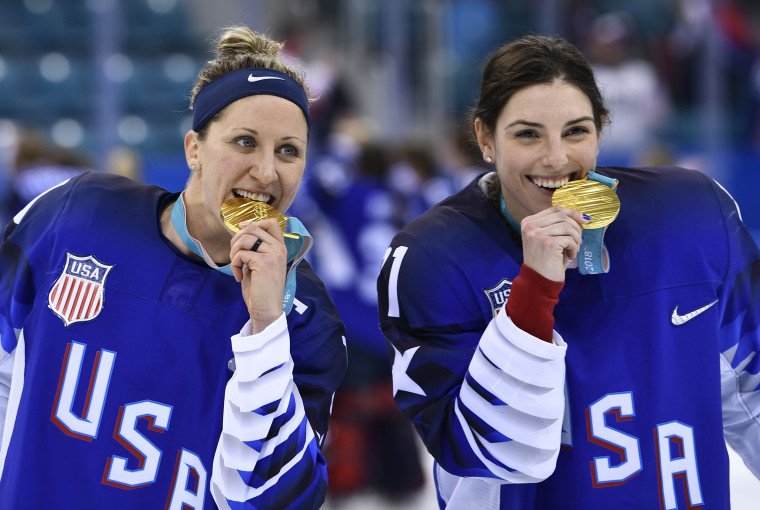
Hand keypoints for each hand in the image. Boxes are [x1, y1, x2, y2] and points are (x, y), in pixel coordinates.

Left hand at [230, 218, 286, 332]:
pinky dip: (234, 264)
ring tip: (236, 265)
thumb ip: (255, 249)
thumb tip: (241, 230)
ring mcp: (273, 254)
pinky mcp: (263, 262)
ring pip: (245, 238)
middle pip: (253, 228)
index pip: (271, 223)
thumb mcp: (259, 264)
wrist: (266, 310)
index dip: (253, 223)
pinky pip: (241, 254)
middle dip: (237, 239)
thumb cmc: (261, 290)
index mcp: (280, 248)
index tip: (241, 232)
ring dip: (234, 252)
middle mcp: (279, 248)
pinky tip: (238, 276)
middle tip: (235, 255)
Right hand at [520, 206, 588, 281]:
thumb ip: (556, 225)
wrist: (538, 281)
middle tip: (579, 240)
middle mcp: (530, 226)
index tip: (584, 220)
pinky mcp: (548, 244)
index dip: (572, 212)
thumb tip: (582, 217)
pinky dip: (574, 248)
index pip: (555, 209)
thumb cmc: (545, 260)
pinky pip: (569, 239)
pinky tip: (571, 256)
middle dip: (576, 226)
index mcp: (528, 222)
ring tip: (574, 249)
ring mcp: (538, 234)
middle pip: (562, 215)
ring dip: (576, 239)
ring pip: (567, 226)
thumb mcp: (546, 238)